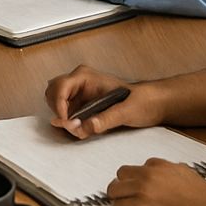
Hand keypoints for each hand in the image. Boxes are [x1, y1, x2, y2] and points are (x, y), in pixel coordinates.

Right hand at [45, 64, 161, 138]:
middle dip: (59, 112)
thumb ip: (105, 119)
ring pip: (56, 103)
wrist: (152, 103)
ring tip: (79, 128)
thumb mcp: (126, 111)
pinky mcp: (82, 105)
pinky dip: (69, 123)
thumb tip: (84, 127)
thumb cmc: (142, 100)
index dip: (59, 106)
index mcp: (86, 76)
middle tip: (72, 127)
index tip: (66, 122)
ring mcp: (79, 94)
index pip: (60, 86)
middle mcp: (79, 83)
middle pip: (52, 93)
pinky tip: (82, 129)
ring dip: (63, 118)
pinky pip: (66, 113)